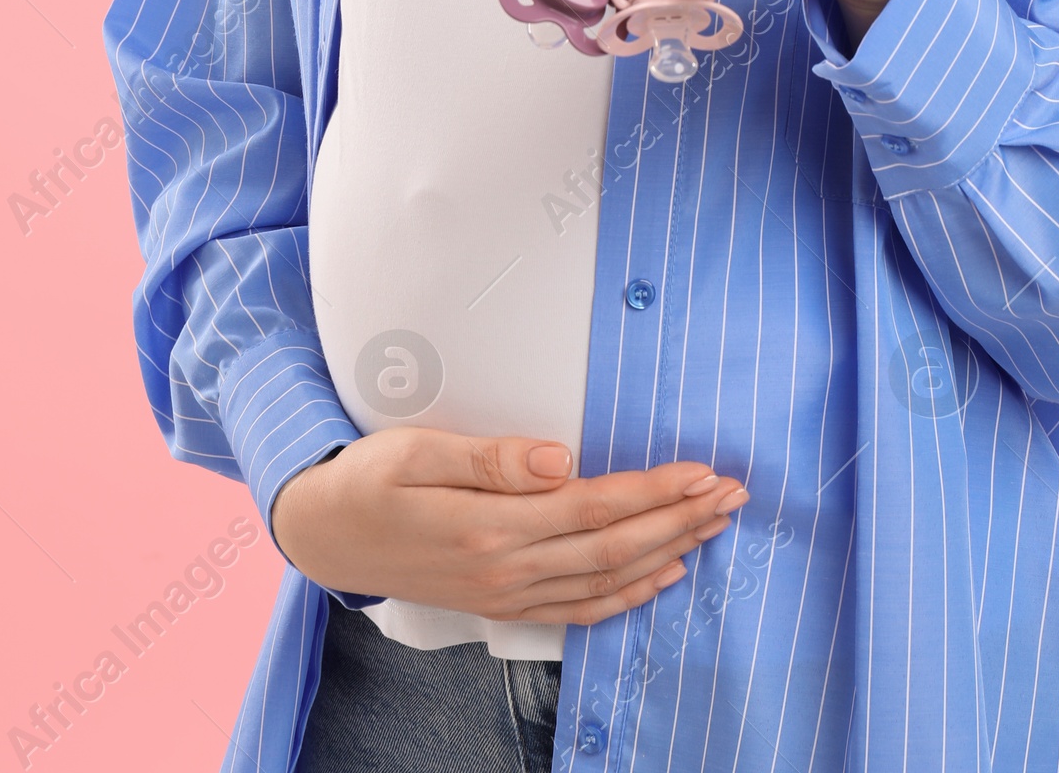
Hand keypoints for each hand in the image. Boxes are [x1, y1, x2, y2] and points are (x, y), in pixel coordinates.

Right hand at [270, 428, 748, 625]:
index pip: (594, 508)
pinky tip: (663, 573)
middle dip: (680, 519)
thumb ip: (493, 458)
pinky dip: (628, 594)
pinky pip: (579, 607)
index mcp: (490, 526)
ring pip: (606, 579)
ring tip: (715, 524)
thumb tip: (562, 457)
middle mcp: (506, 569)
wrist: (325, 534)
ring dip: (668, 550)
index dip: (654, 491)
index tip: (702, 470)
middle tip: (733, 494)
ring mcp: (506, 593)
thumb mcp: (416, 451)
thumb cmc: (368, 481)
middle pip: (614, 547)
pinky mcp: (502, 602)